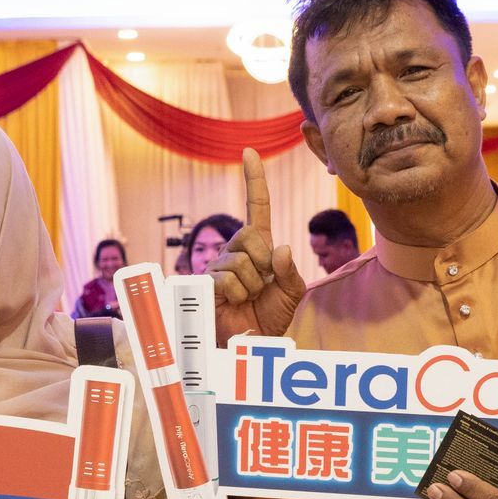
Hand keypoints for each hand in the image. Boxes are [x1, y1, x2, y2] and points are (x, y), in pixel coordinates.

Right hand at [209, 149, 305, 344]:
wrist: (251, 346)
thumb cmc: (269, 317)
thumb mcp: (291, 292)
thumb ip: (290, 270)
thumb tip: (280, 248)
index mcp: (258, 247)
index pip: (256, 207)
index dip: (254, 180)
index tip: (249, 152)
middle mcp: (235, 250)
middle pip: (252, 236)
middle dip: (264, 265)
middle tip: (262, 287)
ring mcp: (218, 265)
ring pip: (242, 262)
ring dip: (254, 286)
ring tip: (248, 299)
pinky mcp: (206, 282)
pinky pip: (230, 279)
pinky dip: (240, 295)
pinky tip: (234, 304)